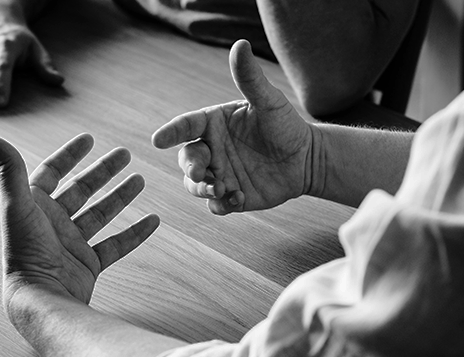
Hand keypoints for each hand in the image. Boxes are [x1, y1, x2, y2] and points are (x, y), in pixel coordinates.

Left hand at [0, 133, 159, 304]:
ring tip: (140, 180)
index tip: (89, 139)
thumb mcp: (17, 204)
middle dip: (103, 171)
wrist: (40, 298)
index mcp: (34, 207)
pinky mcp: (87, 265)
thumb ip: (8, 168)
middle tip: (125, 154)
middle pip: (81, 190)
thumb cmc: (25, 252)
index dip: (69, 155)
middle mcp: (52, 224)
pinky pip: (115, 246)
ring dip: (120, 197)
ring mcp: (71, 245)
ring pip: (100, 215)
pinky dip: (134, 234)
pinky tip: (153, 221)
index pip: (52, 172)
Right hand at [151, 39, 313, 214]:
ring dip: (202, 188)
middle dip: (190, 167)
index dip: (170, 132)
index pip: (185, 126)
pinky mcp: (230, 196)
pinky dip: (221, 205)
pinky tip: (238, 199)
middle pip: (186, 159)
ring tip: (221, 189)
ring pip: (195, 185)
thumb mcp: (268, 101)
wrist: (306, 159)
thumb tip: (240, 44)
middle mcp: (211, 149)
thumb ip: (250, 78)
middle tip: (202, 173)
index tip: (157, 140)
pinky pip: (216, 205)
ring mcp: (219, 174)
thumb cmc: (285, 125)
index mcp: (212, 124)